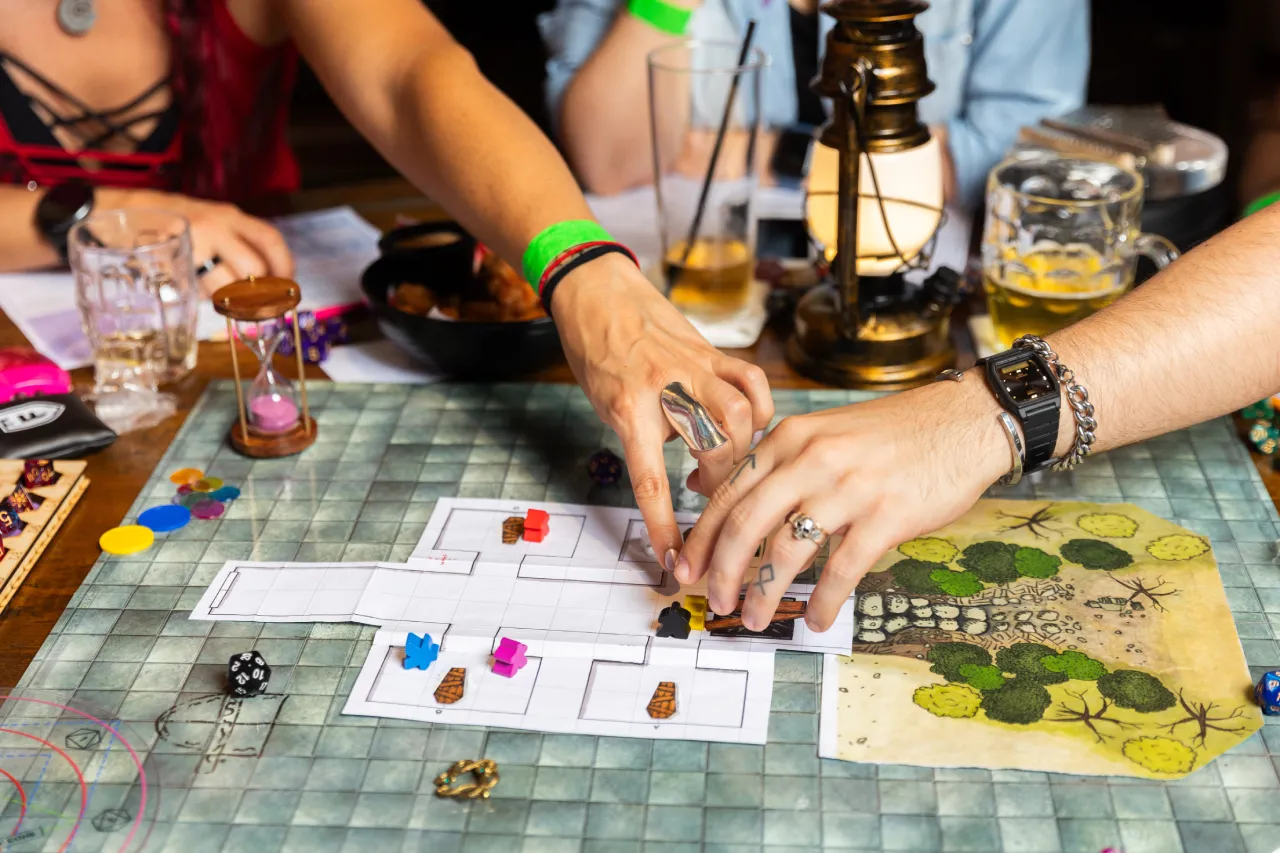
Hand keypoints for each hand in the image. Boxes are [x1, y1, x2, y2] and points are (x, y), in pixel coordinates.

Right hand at [99, 188, 292, 293]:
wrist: (121, 211)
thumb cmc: (172, 218)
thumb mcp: (210, 218)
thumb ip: (238, 240)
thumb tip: (268, 275)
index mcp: (229, 216)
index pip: (270, 239)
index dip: (285, 265)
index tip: (287, 284)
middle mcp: (215, 228)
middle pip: (254, 270)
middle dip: (258, 291)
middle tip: (255, 302)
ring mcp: (193, 246)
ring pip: (227, 286)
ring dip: (228, 298)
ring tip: (218, 292)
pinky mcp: (172, 264)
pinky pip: (199, 292)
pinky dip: (204, 297)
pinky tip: (196, 287)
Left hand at [553, 252, 773, 569]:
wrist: (596, 291)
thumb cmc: (594, 353)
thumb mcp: (605, 405)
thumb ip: (642, 437)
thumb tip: (679, 480)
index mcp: (628, 407)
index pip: (651, 481)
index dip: (664, 526)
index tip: (677, 562)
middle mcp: (665, 387)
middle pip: (713, 447)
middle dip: (718, 484)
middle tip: (706, 493)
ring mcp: (694, 366)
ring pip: (742, 417)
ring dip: (741, 450)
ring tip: (725, 461)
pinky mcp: (712, 352)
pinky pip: (752, 382)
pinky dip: (761, 409)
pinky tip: (751, 425)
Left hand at [677, 375, 1011, 631]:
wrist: (962, 421)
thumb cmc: (888, 434)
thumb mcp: (819, 432)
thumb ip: (768, 462)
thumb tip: (704, 487)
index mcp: (788, 439)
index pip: (727, 493)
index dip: (700, 538)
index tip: (685, 570)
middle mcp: (811, 459)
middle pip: (746, 524)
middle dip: (723, 572)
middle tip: (715, 602)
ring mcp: (849, 487)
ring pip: (787, 551)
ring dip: (764, 594)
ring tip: (755, 619)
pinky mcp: (886, 516)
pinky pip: (842, 569)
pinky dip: (823, 601)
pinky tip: (816, 619)